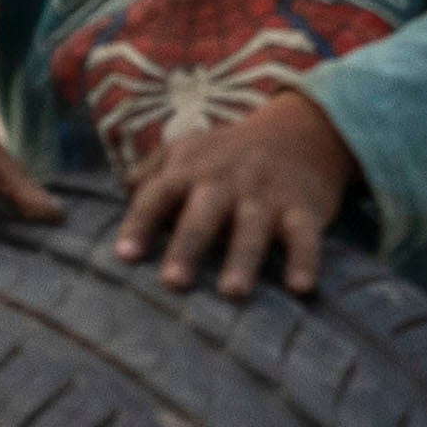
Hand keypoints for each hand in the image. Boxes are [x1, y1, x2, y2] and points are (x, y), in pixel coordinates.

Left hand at [114, 92, 365, 300]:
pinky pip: (304, 236)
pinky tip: (300, 288)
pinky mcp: (303, 208)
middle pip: (203, 215)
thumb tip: (121, 197)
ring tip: (232, 293)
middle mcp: (226, 180)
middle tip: (173, 283)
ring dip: (242, 260)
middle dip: (188, 247)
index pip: (158, 195)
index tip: (126, 256)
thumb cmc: (227, 155)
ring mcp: (265, 194)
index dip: (141, 224)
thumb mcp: (185, 151)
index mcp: (190, 169)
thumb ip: (148, 173)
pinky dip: (305, 260)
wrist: (299, 132)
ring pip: (252, 228)